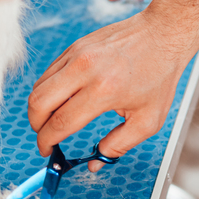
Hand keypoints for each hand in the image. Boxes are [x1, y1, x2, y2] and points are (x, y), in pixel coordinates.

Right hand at [27, 8, 197, 169]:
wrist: (162, 34)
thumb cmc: (159, 76)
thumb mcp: (147, 120)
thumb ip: (119, 145)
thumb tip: (95, 163)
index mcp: (104, 90)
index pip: (61, 122)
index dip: (48, 141)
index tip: (48, 151)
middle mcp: (85, 69)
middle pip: (39, 103)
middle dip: (36, 126)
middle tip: (46, 137)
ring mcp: (77, 54)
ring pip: (39, 87)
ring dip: (40, 109)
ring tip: (53, 120)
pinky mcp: (75, 46)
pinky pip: (49, 73)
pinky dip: (48, 90)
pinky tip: (62, 100)